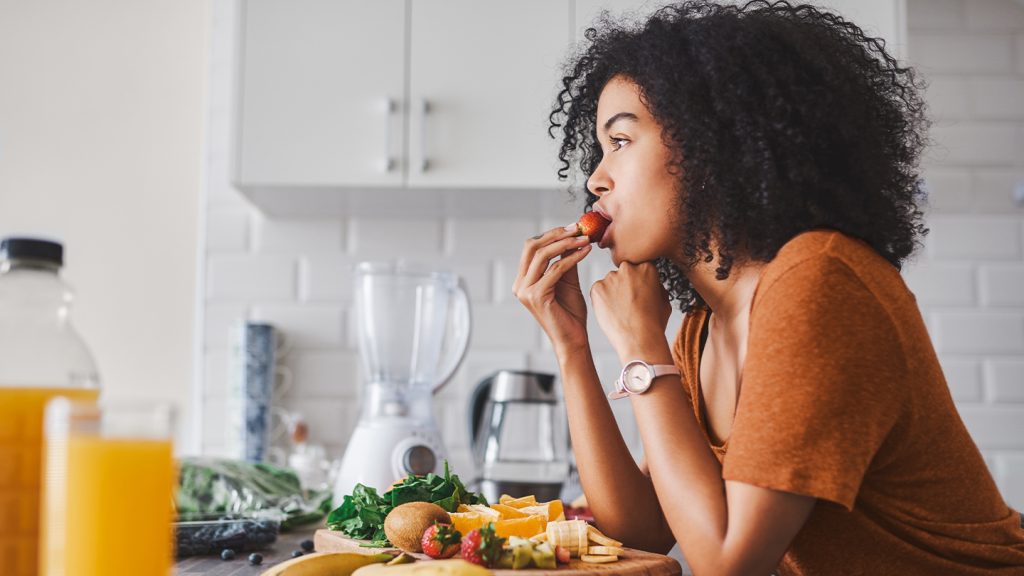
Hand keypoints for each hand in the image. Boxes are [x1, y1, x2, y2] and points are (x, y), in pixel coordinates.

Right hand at [513, 225, 592, 354]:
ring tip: (584, 239)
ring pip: (542, 255)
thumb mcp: (567, 281)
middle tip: (577, 228)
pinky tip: (585, 252)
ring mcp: (525, 291)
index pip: (531, 248)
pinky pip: (555, 269)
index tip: (573, 227)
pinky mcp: (536, 296)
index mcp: (523, 280)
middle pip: (532, 247)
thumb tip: (571, 237)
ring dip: (566, 243)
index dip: (551, 234)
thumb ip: (565, 260)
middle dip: (556, 234)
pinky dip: (572, 258)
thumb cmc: (570, 313)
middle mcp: (520, 285)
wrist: (573, 339)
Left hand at [591, 262, 672, 362]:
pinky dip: (602, 301)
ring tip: (620, 311)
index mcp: (646, 267)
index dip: (638, 283)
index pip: (639, 269)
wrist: (639, 339)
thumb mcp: (664, 300)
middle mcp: (627, 268)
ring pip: (609, 283)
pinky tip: (611, 313)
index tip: (638, 294)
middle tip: (628, 303)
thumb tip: (650, 283)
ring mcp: (610, 277)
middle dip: (624, 285)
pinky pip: (598, 291)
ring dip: (612, 293)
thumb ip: (656, 286)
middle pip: (623, 273)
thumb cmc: (654, 323)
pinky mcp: (597, 288)